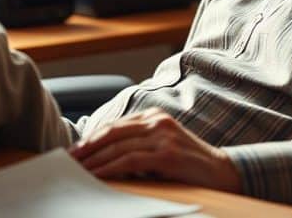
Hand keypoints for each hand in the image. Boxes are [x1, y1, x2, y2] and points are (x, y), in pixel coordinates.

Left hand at [69, 108, 241, 192]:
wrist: (224, 173)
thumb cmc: (190, 164)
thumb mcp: (162, 147)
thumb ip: (139, 145)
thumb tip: (104, 157)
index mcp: (155, 116)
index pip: (115, 126)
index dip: (92, 138)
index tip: (74, 151)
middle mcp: (158, 121)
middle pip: (112, 132)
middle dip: (87, 147)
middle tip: (67, 160)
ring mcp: (163, 136)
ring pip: (118, 146)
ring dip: (94, 160)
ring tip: (77, 171)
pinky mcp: (167, 154)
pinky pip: (130, 160)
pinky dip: (110, 168)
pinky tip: (98, 175)